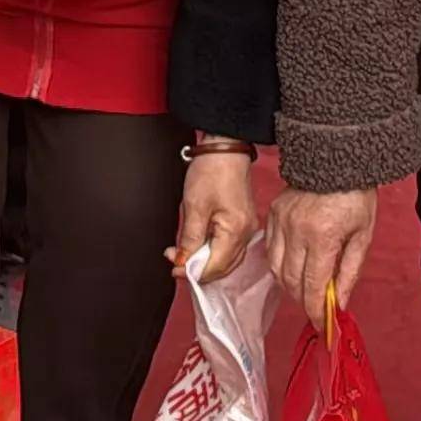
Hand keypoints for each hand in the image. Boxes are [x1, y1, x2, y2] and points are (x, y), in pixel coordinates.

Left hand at [170, 149, 258, 282]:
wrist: (226, 148)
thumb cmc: (212, 171)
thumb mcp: (194, 206)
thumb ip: (189, 239)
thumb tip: (183, 262)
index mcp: (235, 231)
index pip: (214, 266)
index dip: (192, 272)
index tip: (173, 267)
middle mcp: (246, 233)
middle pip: (223, 267)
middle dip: (198, 269)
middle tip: (175, 261)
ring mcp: (247, 228)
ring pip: (227, 259)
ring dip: (205, 262)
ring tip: (185, 253)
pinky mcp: (243, 222)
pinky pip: (230, 247)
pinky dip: (214, 251)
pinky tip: (200, 245)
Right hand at [265, 186, 378, 329]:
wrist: (338, 156)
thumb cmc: (356, 196)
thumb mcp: (363, 235)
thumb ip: (350, 271)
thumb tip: (339, 303)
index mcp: (322, 236)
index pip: (312, 286)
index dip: (316, 311)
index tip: (323, 326)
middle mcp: (296, 231)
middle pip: (291, 281)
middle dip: (303, 301)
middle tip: (316, 308)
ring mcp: (280, 221)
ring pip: (276, 268)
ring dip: (289, 285)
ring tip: (305, 290)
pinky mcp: (272, 213)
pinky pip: (269, 249)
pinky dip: (279, 265)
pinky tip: (293, 267)